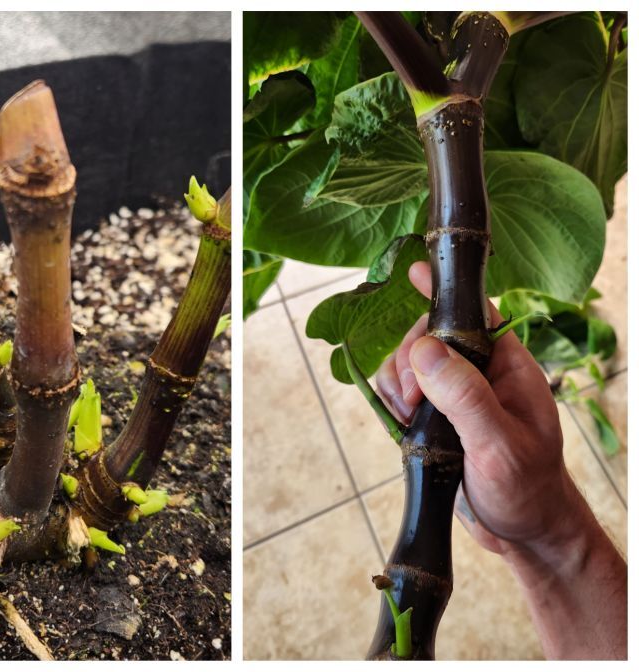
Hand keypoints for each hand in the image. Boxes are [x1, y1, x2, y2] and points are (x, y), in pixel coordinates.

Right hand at [374, 262, 587, 557]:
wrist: (523, 533)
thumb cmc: (526, 489)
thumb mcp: (498, 443)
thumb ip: (463, 395)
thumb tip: (424, 349)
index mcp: (507, 367)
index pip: (474, 314)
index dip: (443, 295)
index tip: (414, 272)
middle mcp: (480, 374)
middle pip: (428, 338)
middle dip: (409, 362)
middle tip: (412, 400)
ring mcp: (456, 396)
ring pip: (409, 366)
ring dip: (397, 387)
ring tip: (411, 420)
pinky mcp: (436, 419)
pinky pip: (401, 394)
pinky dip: (392, 406)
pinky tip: (405, 428)